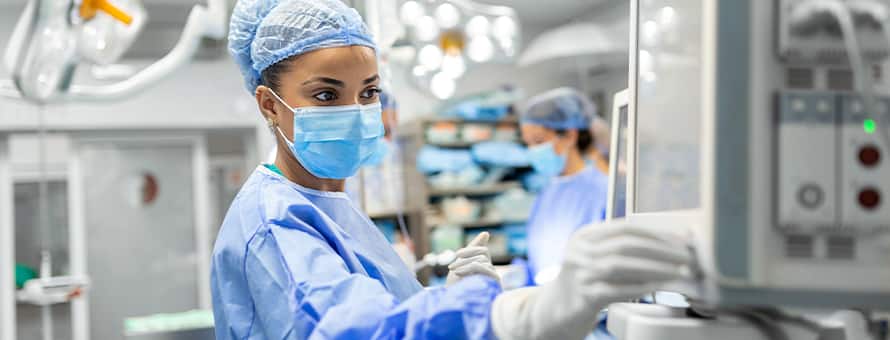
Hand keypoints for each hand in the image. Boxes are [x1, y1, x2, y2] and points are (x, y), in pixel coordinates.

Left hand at [446, 232, 500, 286]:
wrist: (454, 304)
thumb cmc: (456, 287)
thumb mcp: (460, 266)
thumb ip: (471, 250)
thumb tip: (486, 233)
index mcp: (483, 268)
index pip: (483, 251)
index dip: (471, 249)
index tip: (457, 254)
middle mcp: (491, 272)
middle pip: (483, 252)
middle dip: (467, 254)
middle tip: (451, 266)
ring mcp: (494, 276)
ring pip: (481, 259)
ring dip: (465, 263)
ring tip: (454, 271)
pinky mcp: (495, 281)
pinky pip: (483, 266)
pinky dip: (469, 267)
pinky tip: (458, 273)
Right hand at [491, 221, 691, 339]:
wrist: (553, 311)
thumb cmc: (584, 284)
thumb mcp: (597, 258)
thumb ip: (622, 250)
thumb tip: (669, 246)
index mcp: (585, 236)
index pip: (625, 227)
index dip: (656, 233)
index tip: (681, 240)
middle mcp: (579, 251)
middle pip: (626, 245)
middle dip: (662, 250)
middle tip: (687, 257)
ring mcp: (579, 274)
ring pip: (622, 265)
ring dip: (656, 268)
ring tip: (678, 272)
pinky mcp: (583, 296)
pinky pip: (617, 289)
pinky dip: (642, 287)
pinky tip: (659, 287)